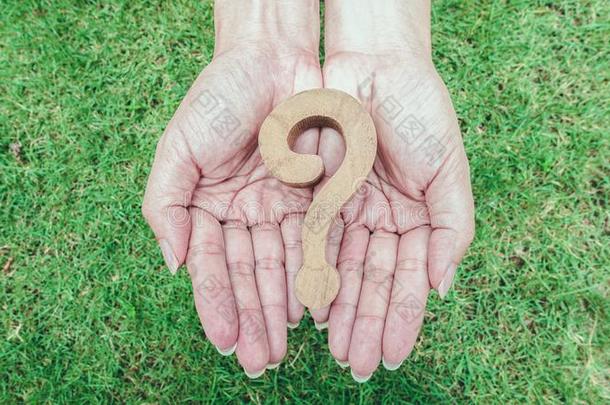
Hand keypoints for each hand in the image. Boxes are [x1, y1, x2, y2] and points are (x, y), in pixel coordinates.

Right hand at [142, 1, 320, 376]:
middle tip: (260, 361)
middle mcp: (242, 215)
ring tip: (284, 347)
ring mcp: (278, 209)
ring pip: (281, 267)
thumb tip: (171, 263)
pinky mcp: (313, 198)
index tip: (226, 341)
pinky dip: (311, 274)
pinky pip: (314, 243)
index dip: (216, 304)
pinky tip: (311, 308)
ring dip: (281, 308)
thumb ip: (165, 205)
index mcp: (206, 207)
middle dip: (253, 319)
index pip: (210, 265)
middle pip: (248, 275)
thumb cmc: (218, 98)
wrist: (270, 60)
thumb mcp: (178, 148)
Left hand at [310, 1, 474, 380]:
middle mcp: (381, 222)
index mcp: (416, 220)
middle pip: (371, 283)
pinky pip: (313, 243)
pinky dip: (314, 274)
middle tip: (357, 366)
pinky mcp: (316, 196)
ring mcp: (348, 211)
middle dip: (365, 325)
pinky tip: (313, 308)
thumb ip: (452, 229)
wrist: (374, 68)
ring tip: (334, 349)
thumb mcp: (449, 170)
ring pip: (342, 271)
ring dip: (339, 311)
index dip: (400, 318)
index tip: (392, 355)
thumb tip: (443, 287)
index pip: (407, 280)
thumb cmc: (420, 114)